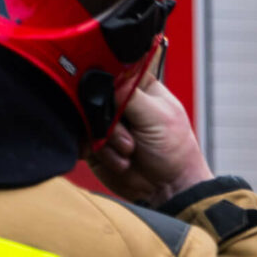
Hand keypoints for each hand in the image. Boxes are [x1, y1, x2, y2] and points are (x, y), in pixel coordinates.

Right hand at [88, 80, 213, 207]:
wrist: (168, 189)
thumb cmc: (174, 152)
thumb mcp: (157, 116)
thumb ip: (129, 94)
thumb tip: (103, 78)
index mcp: (139, 87)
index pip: (113, 67)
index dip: (107, 79)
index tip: (110, 95)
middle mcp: (119, 101)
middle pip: (93, 94)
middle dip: (109, 120)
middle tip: (130, 140)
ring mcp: (106, 122)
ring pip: (86, 118)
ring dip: (107, 140)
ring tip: (129, 153)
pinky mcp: (95, 142)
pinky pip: (82, 140)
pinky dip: (101, 153)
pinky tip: (120, 162)